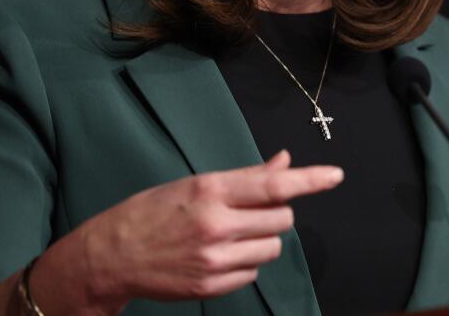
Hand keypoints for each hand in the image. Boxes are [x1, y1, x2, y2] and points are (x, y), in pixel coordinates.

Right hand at [17, 150, 342, 313]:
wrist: (112, 256)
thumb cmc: (152, 212)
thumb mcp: (195, 184)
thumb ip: (246, 177)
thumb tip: (285, 162)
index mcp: (210, 190)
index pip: (274, 185)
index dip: (310, 180)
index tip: (335, 176)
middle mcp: (216, 224)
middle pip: (282, 218)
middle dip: (275, 213)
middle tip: (249, 211)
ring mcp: (215, 259)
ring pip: (272, 248)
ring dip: (263, 240)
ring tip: (232, 234)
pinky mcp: (213, 285)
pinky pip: (253, 273)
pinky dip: (246, 263)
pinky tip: (219, 255)